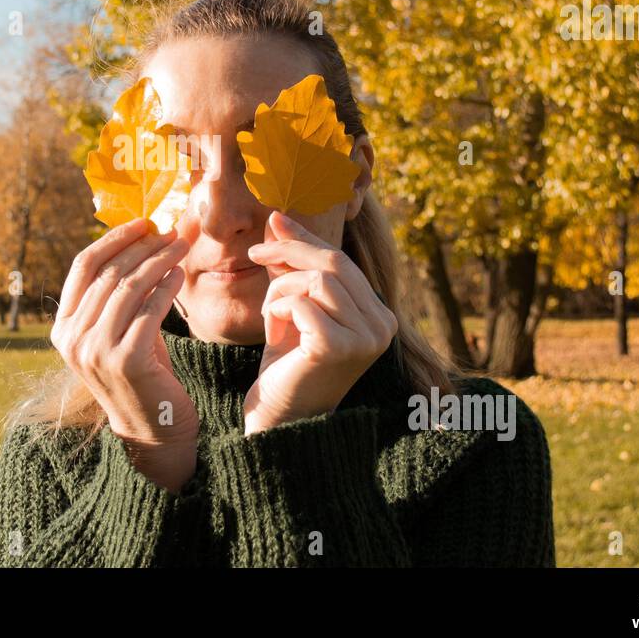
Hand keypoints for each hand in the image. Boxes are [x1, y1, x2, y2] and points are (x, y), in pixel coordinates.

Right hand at [50, 218, 198, 490]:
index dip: (113, 239)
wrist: (153, 430)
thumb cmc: (142, 373)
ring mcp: (95, 351)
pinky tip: (179, 274)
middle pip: (109, 273)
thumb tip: (141, 238)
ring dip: (158, 260)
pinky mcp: (125, 361)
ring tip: (181, 245)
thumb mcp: (119, 330)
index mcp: (63, 328)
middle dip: (142, 245)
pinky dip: (165, 287)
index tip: (143, 222)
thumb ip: (118, 294)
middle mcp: (72, 338)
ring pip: (129, 287)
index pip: (83, 267)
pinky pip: (149, 310)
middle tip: (171, 229)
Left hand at [243, 210, 399, 434]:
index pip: (342, 262)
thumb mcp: (292, 308)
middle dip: (289, 252)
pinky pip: (302, 304)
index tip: (275, 223)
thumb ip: (291, 267)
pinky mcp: (338, 348)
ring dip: (280, 291)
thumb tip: (278, 218)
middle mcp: (382, 326)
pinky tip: (274, 336)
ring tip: (270, 317)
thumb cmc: (287, 365)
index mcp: (380, 315)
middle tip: (255, 252)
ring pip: (317, 281)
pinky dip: (278, 311)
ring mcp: (365, 339)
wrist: (279, 419)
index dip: (306, 240)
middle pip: (333, 264)